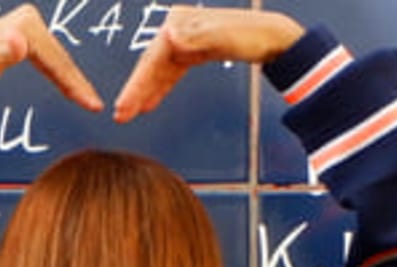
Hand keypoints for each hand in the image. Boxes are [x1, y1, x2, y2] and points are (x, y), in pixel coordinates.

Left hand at [0, 5, 103, 109]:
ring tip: (88, 100)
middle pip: (60, 56)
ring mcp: (25, 25)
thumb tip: (19, 41)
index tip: (91, 103)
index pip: (58, 58)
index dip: (75, 83)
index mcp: (26, 24)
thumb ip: (1, 54)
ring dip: (72, 79)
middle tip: (95, 105)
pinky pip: (48, 57)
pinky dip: (59, 72)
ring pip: (56, 57)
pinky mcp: (22, 35)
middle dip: (78, 82)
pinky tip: (68, 85)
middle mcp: (27, 19)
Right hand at [113, 7, 304, 122]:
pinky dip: (161, 87)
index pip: (153, 55)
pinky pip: (171, 72)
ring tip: (130, 113)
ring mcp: (185, 40)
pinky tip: (151, 102)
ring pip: (159, 69)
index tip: (126, 104)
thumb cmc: (254, 36)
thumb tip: (170, 36)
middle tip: (121, 114)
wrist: (275, 38)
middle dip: (136, 90)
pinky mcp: (194, 51)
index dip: (138, 82)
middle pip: (152, 62)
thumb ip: (196, 38)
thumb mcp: (225, 38)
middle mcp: (179, 28)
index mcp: (181, 21)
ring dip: (145, 91)